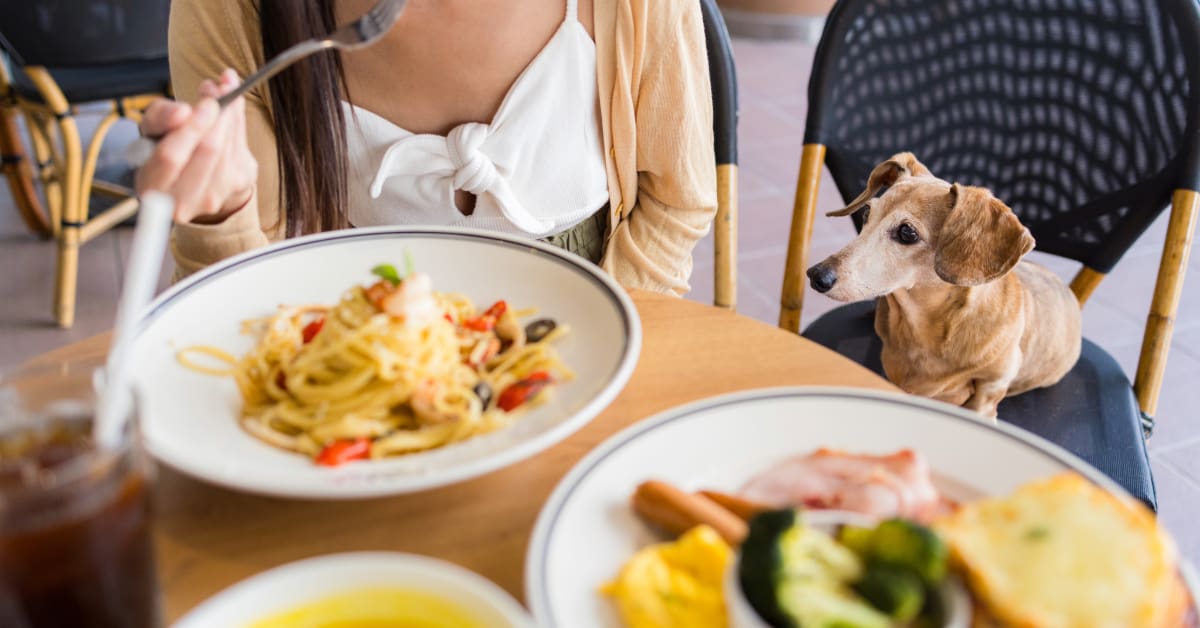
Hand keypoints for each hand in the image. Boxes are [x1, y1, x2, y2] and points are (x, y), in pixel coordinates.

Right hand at [134, 69, 258, 224]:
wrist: (193, 179)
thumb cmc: (164, 149)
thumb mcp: (151, 130)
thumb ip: (160, 117)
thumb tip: (182, 112)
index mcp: (152, 187)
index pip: (171, 157)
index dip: (192, 127)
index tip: (208, 102)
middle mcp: (183, 201)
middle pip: (208, 152)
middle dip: (218, 116)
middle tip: (222, 88)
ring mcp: (213, 197)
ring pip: (229, 149)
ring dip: (231, 114)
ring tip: (225, 89)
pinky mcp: (238, 188)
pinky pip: (242, 149)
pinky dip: (239, 122)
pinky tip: (232, 107)